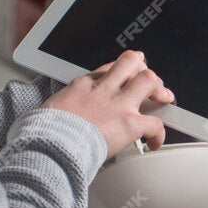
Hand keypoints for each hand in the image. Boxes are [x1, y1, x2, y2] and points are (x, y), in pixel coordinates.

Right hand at [42, 50, 174, 151]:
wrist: (51, 145)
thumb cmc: (45, 133)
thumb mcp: (50, 109)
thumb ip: (63, 109)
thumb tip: (58, 118)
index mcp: (82, 86)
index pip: (106, 68)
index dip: (119, 72)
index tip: (123, 79)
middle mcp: (103, 90)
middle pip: (130, 62)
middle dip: (143, 69)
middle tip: (150, 83)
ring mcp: (118, 105)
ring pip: (148, 80)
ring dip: (159, 89)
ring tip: (163, 100)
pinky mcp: (129, 124)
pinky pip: (155, 123)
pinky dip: (160, 133)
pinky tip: (155, 141)